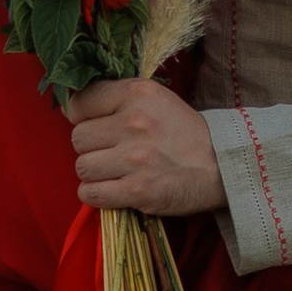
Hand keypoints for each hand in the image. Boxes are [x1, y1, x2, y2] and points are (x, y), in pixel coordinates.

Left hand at [66, 79, 221, 216]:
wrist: (221, 166)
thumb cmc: (183, 133)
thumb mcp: (155, 100)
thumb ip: (117, 98)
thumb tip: (70, 109)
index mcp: (138, 95)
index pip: (81, 103)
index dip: (81, 117)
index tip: (94, 126)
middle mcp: (135, 123)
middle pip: (78, 138)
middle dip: (91, 147)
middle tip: (112, 152)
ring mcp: (135, 159)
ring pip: (83, 167)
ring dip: (94, 174)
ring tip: (115, 172)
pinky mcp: (138, 191)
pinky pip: (92, 194)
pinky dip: (96, 195)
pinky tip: (112, 190)